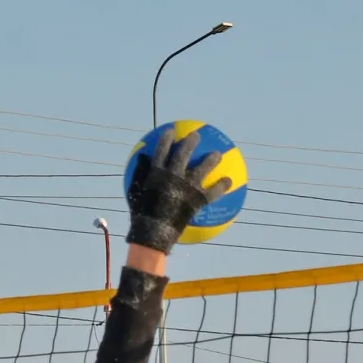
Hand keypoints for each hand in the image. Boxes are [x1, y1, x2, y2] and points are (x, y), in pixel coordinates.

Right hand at [125, 126, 233, 254]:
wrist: (154, 232)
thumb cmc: (141, 215)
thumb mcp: (134, 193)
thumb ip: (139, 174)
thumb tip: (142, 157)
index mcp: (157, 173)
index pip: (162, 150)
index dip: (167, 139)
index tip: (171, 131)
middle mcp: (174, 175)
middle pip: (184, 153)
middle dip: (191, 142)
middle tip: (196, 135)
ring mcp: (187, 187)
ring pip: (202, 168)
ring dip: (211, 160)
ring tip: (218, 154)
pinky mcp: (197, 199)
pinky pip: (213, 191)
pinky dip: (221, 186)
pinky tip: (228, 181)